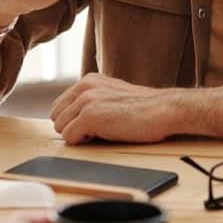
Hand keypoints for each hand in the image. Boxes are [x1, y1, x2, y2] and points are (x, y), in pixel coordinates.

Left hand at [49, 73, 182, 144]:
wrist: (165, 109)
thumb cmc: (145, 108)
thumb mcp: (114, 95)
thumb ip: (94, 99)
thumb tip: (76, 117)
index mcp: (89, 80)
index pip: (60, 105)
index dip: (73, 120)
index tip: (92, 124)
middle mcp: (84, 87)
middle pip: (57, 116)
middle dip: (72, 127)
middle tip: (97, 130)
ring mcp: (86, 100)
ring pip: (61, 128)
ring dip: (79, 135)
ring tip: (103, 131)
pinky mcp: (90, 116)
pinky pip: (69, 138)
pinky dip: (84, 142)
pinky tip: (104, 135)